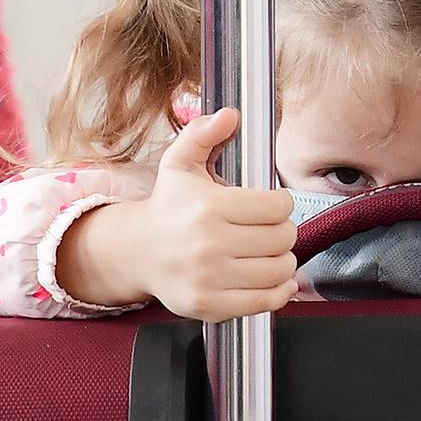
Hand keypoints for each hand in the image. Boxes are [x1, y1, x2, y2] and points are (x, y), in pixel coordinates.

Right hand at [134, 108, 297, 321]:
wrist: (136, 252)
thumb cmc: (167, 207)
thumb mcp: (180, 162)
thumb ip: (203, 133)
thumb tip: (230, 114)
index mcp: (208, 207)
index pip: (277, 206)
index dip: (281, 202)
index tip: (272, 204)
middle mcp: (208, 244)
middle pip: (282, 238)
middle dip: (284, 230)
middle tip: (271, 228)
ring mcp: (209, 278)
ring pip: (279, 269)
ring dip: (283, 260)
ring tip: (270, 252)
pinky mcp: (210, 305)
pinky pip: (265, 301)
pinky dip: (279, 291)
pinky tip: (273, 279)